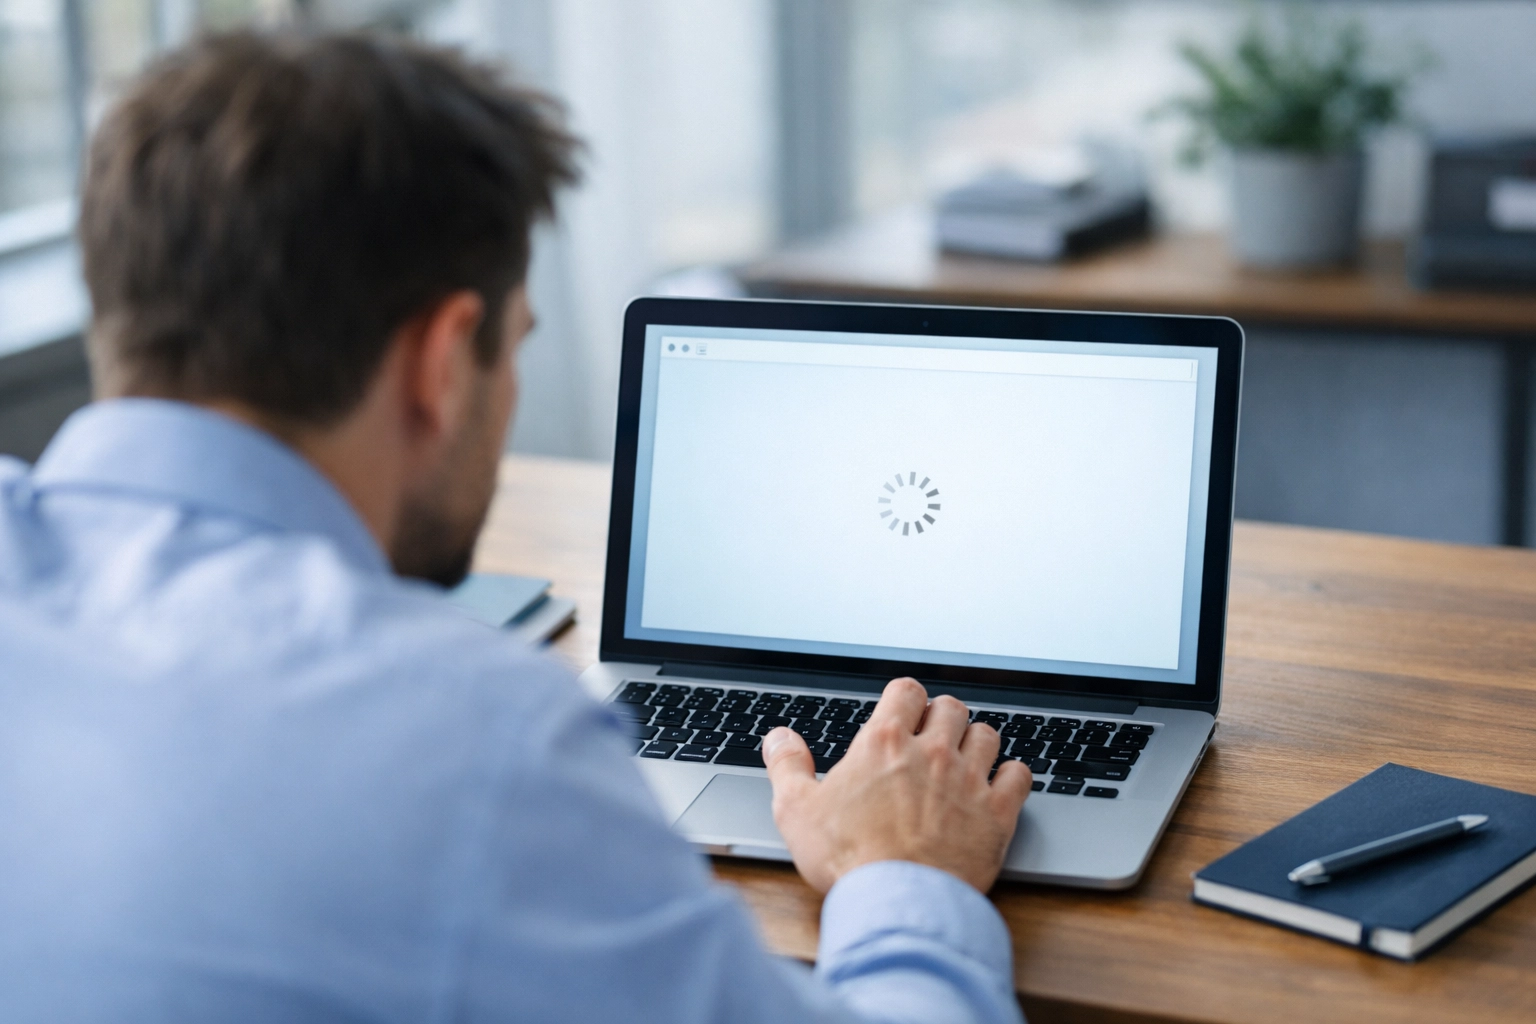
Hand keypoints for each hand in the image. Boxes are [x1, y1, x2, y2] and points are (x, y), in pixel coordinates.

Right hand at [762, 677, 1031, 893]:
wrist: (896, 904)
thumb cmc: (847, 860)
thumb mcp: (796, 810)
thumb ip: (787, 766)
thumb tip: (779, 738)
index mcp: (884, 743)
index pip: (906, 691)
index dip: (905, 698)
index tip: (902, 712)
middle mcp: (931, 753)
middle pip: (950, 708)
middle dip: (941, 718)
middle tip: (931, 738)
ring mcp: (968, 781)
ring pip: (987, 734)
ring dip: (975, 742)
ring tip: (964, 758)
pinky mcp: (997, 814)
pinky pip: (1019, 775)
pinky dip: (1011, 776)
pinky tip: (1000, 785)